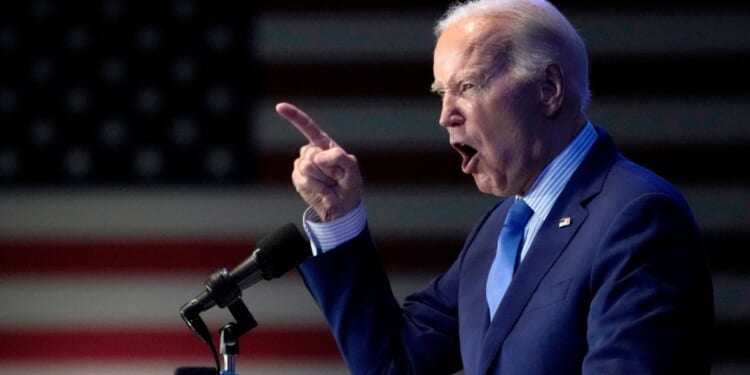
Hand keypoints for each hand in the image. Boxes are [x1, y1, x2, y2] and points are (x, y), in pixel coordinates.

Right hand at [275, 102, 362, 221]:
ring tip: (330, 184)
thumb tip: (318, 156)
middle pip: (310, 152)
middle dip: (326, 167)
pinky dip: (316, 187)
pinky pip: (303, 179)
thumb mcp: (353, 170)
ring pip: (306, 166)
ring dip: (322, 178)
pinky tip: (323, 190)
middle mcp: (311, 152)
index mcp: (324, 144)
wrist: (342, 205)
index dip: (293, 116)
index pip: (307, 127)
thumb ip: (340, 158)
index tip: (279, 106)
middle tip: (336, 177)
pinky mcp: (297, 178)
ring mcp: (302, 165)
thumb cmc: (349, 184)